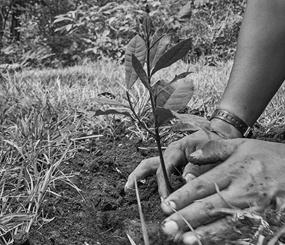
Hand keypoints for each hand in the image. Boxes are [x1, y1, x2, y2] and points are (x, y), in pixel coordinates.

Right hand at [124, 118, 241, 196]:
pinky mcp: (172, 163)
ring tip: (128, 188)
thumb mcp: (209, 153)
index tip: (165, 199)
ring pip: (149, 165)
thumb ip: (199, 167)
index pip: (164, 168)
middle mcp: (169, 153)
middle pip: (149, 163)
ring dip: (138, 176)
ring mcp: (169, 158)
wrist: (217, 136)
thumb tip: (187, 181)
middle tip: (128, 189)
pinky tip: (145, 188)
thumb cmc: (214, 143)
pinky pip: (157, 170)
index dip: (162, 184)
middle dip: (138, 176)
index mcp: (177, 149)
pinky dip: (149, 178)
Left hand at [160, 138, 284, 243]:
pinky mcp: (268, 220)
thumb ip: (214, 148)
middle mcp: (243, 190)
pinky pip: (244, 232)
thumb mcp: (241, 145)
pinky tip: (212, 242)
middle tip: (167, 226)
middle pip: (210, 206)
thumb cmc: (269, 156)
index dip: (183, 196)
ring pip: (226, 223)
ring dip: (205, 233)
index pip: (203, 185)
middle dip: (187, 217)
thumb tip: (192, 156)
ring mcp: (257, 207)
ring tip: (185, 240)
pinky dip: (227, 238)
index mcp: (234, 169)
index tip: (166, 205)